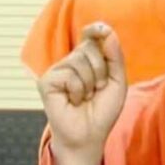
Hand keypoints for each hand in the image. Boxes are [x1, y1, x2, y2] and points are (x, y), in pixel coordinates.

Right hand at [36, 21, 126, 164]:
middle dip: (101, 70)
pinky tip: (73, 102)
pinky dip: (78, 91)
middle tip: (97, 90)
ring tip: (85, 98)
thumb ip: (115, 57)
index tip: (101, 29)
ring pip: (79, 60)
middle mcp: (70, 62)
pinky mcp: (47, 81)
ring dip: (90, 83)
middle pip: (89, 47)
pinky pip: (69, 75)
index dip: (95, 29)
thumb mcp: (117, 82)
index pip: (90, 37)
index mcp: (87, 60)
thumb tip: (108, 31)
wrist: (89, 136)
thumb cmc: (102, 110)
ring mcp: (57, 71)